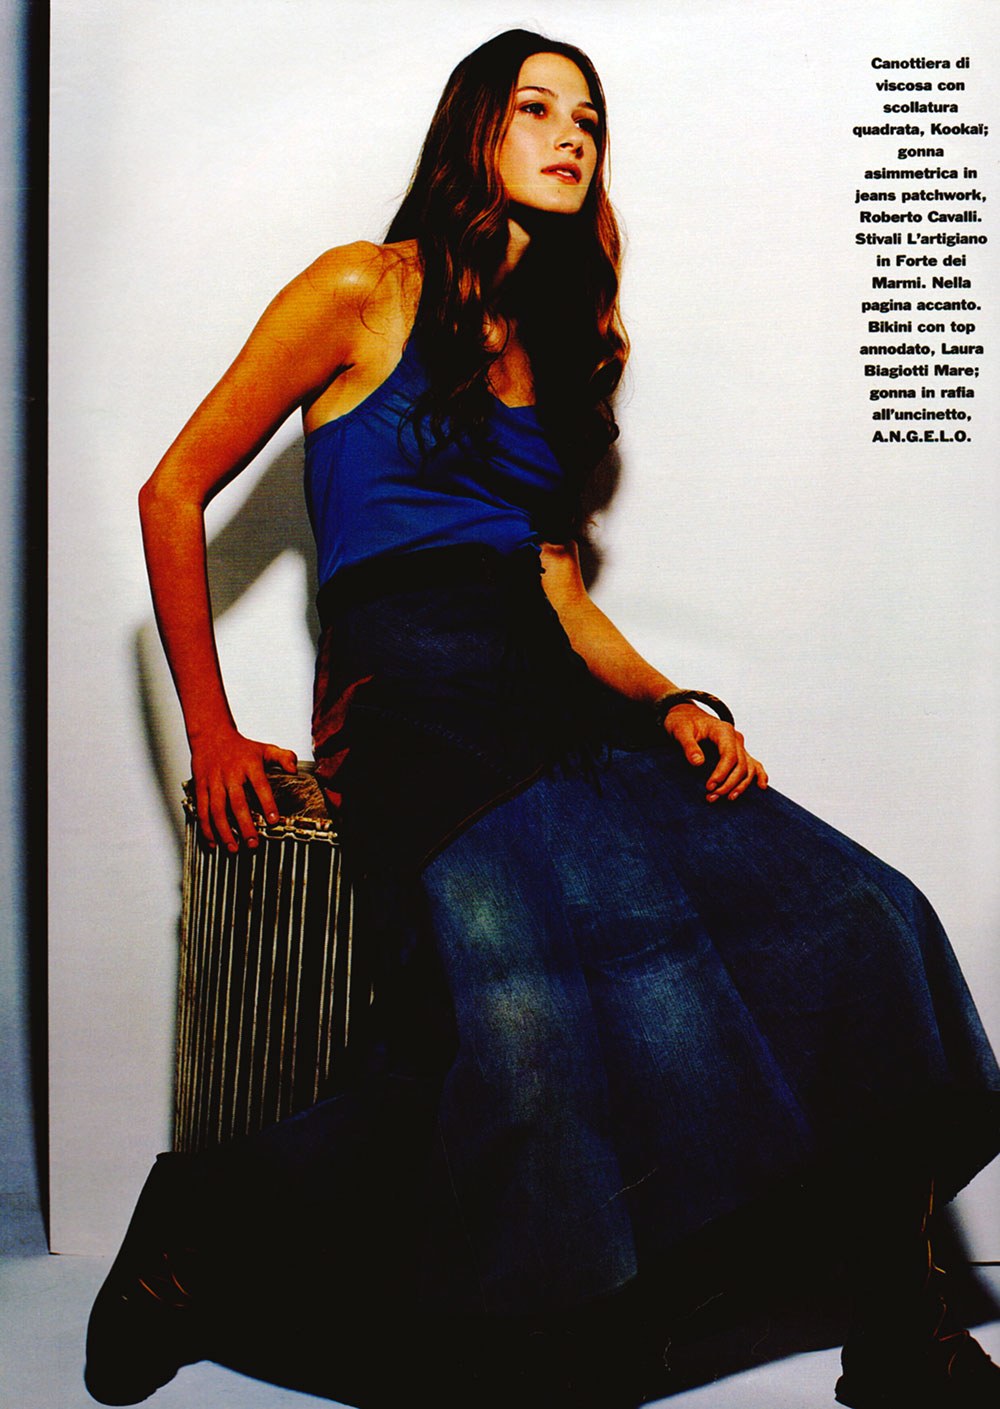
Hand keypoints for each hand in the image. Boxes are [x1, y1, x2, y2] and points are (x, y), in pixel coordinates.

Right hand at [189, 728, 297, 849]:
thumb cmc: (240, 747)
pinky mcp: (200, 787)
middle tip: (253, 843)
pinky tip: (213, 842)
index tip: (273, 821)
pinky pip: (201, 810)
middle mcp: (231, 774)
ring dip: (224, 832)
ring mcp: (214, 781)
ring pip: (216, 810)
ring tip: (233, 848)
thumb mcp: (265, 748)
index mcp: (249, 765)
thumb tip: (294, 769)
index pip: (260, 785)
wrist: (211, 735)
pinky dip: (206, 828)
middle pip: (237, 803)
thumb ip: (284, 757)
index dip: (267, 803)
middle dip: (245, 825)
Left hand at [661, 703, 767, 801]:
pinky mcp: (738, 752)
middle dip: (729, 783)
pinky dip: (759, 775)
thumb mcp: (680, 731)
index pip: (729, 755)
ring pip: (748, 768)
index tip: (710, 786)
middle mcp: (735, 737)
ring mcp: (738, 745)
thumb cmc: (682, 722)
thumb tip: (698, 763)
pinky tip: (761, 787)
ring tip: (727, 799)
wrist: (685, 715)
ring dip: (740, 786)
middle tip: (712, 796)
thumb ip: (688, 745)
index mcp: (724, 730)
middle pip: (740, 764)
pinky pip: (753, 764)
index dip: (722, 773)